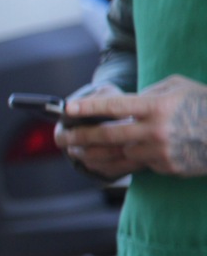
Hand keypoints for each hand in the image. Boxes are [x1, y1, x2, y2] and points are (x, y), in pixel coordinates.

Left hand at [61, 76, 206, 177]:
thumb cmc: (204, 104)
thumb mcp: (179, 87)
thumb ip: (149, 92)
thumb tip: (124, 104)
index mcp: (158, 106)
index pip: (115, 107)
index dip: (88, 108)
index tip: (67, 109)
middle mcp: (156, 130)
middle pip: (107, 136)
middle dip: (80, 137)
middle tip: (63, 137)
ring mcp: (161, 151)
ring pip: (120, 153)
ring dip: (99, 152)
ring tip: (79, 150)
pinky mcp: (167, 167)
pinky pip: (140, 164)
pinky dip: (131, 159)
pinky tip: (121, 156)